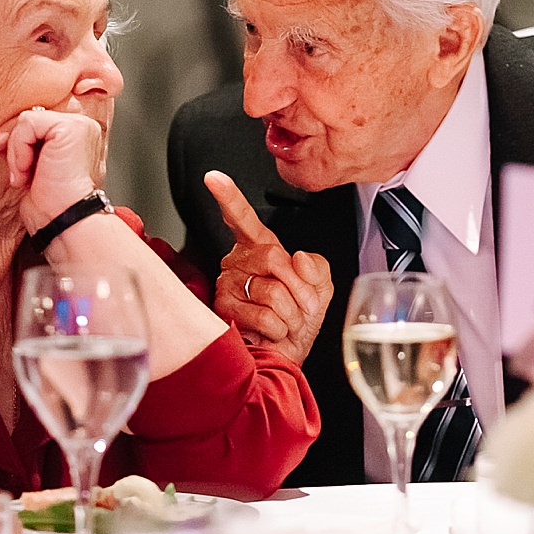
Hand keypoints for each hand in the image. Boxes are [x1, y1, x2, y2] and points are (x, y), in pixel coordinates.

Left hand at [0, 107, 101, 233]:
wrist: (65, 223)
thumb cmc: (52, 206)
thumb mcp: (35, 169)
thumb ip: (28, 147)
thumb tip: (0, 137)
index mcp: (78, 138)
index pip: (38, 125)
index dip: (18, 143)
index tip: (13, 169)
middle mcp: (83, 128)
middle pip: (31, 120)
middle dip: (14, 147)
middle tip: (19, 177)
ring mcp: (79, 125)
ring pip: (26, 120)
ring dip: (17, 152)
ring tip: (26, 178)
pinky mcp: (70, 127)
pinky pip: (28, 122)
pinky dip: (19, 149)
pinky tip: (28, 172)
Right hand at [205, 169, 332, 364]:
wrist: (286, 355)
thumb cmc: (297, 320)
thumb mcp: (320, 287)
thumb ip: (317, 267)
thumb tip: (298, 258)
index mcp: (260, 248)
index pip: (242, 218)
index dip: (228, 197)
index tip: (214, 178)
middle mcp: (239, 262)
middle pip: (274, 258)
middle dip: (300, 287)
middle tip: (303, 307)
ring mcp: (228, 284)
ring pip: (272, 290)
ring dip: (291, 313)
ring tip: (284, 322)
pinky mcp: (224, 310)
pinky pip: (264, 314)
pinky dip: (279, 329)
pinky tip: (272, 332)